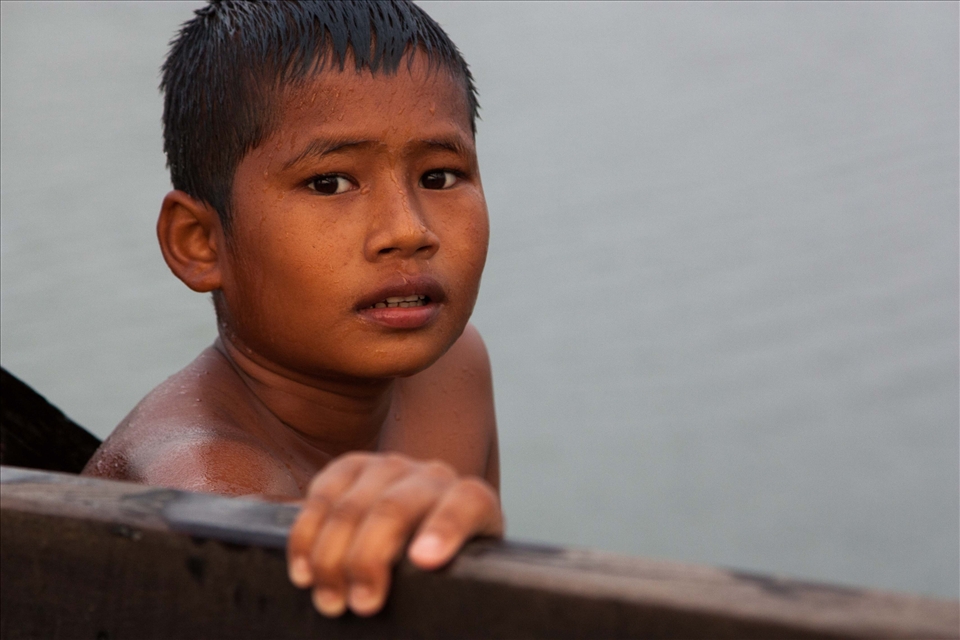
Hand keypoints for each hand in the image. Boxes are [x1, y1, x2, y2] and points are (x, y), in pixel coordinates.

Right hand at [286, 452, 502, 616]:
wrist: (426, 529)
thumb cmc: (444, 569)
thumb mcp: (460, 579)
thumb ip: (451, 590)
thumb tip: (438, 633)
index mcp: (472, 503)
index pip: (466, 505)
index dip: (445, 528)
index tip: (425, 561)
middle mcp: (432, 477)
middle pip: (395, 508)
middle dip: (368, 558)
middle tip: (361, 605)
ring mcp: (391, 467)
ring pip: (352, 504)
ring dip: (330, 555)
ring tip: (329, 599)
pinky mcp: (354, 466)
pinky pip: (322, 492)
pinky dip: (306, 534)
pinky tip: (303, 570)